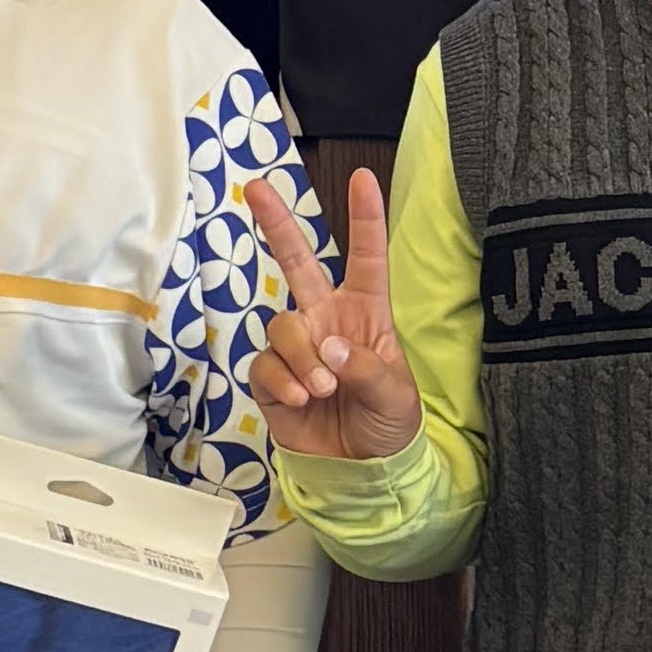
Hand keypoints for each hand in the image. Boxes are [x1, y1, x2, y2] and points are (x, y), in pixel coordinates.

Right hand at [245, 165, 422, 462]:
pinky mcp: (272, 378)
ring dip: (301, 356)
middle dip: (277, 223)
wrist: (362, 472)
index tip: (364, 179)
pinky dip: (283, 382)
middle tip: (255, 186)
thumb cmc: (388, 425)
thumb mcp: (395, 396)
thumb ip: (365, 368)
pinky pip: (265, 365)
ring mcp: (297, 347)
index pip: (366, 258)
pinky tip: (301, 400)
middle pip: (298, 262)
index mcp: (366, 314)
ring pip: (282, 325)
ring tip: (322, 390)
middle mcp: (327, 321)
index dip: (365, 219)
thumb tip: (329, 348)